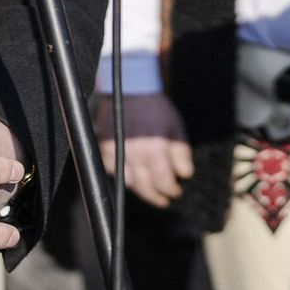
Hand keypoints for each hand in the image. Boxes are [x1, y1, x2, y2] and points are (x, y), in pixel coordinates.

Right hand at [95, 93, 192, 207]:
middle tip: (164, 200)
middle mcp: (134, 153)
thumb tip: (185, 174)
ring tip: (149, 189)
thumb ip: (181, 153)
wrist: (130, 89)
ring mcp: (117, 151)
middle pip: (145, 188)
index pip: (163, 182)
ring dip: (140, 189)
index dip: (172, 190)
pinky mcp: (104, 148)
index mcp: (154, 148)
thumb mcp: (176, 128)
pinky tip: (132, 176)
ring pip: (128, 183)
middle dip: (157, 197)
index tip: (176, 191)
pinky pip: (113, 171)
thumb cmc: (156, 108)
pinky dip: (123, 176)